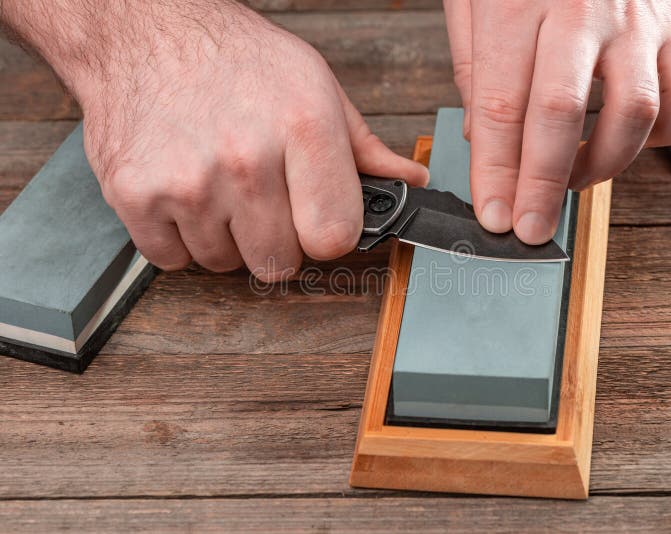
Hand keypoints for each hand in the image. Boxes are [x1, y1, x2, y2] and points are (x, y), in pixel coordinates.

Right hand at [69, 3, 427, 278]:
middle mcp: (246, 160)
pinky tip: (184, 193)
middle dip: (275, 239)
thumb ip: (362, 146)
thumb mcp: (315, 85)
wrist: (144, 32)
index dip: (327, 233)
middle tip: (260, 196)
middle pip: (279, 262)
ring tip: (217, 184)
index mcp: (304, 128)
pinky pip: (172, 259)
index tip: (315, 218)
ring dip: (224, 236)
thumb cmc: (236, 60)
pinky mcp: (135, 196)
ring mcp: (187, 182)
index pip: (335, 238)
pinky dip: (179, 237)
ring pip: (224, 263)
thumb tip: (408, 182)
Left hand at [444, 0, 670, 243]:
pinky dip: (659, 138)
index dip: (495, 169)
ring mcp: (637, 21)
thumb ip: (476, 66)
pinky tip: (625, 146)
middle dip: (543, 187)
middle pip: (563, 117)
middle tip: (530, 229)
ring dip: (601, 167)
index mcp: (519, 4)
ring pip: (635, 114)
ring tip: (570, 184)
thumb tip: (482, 135)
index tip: (491, 213)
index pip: (501, 104)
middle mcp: (583, 12)